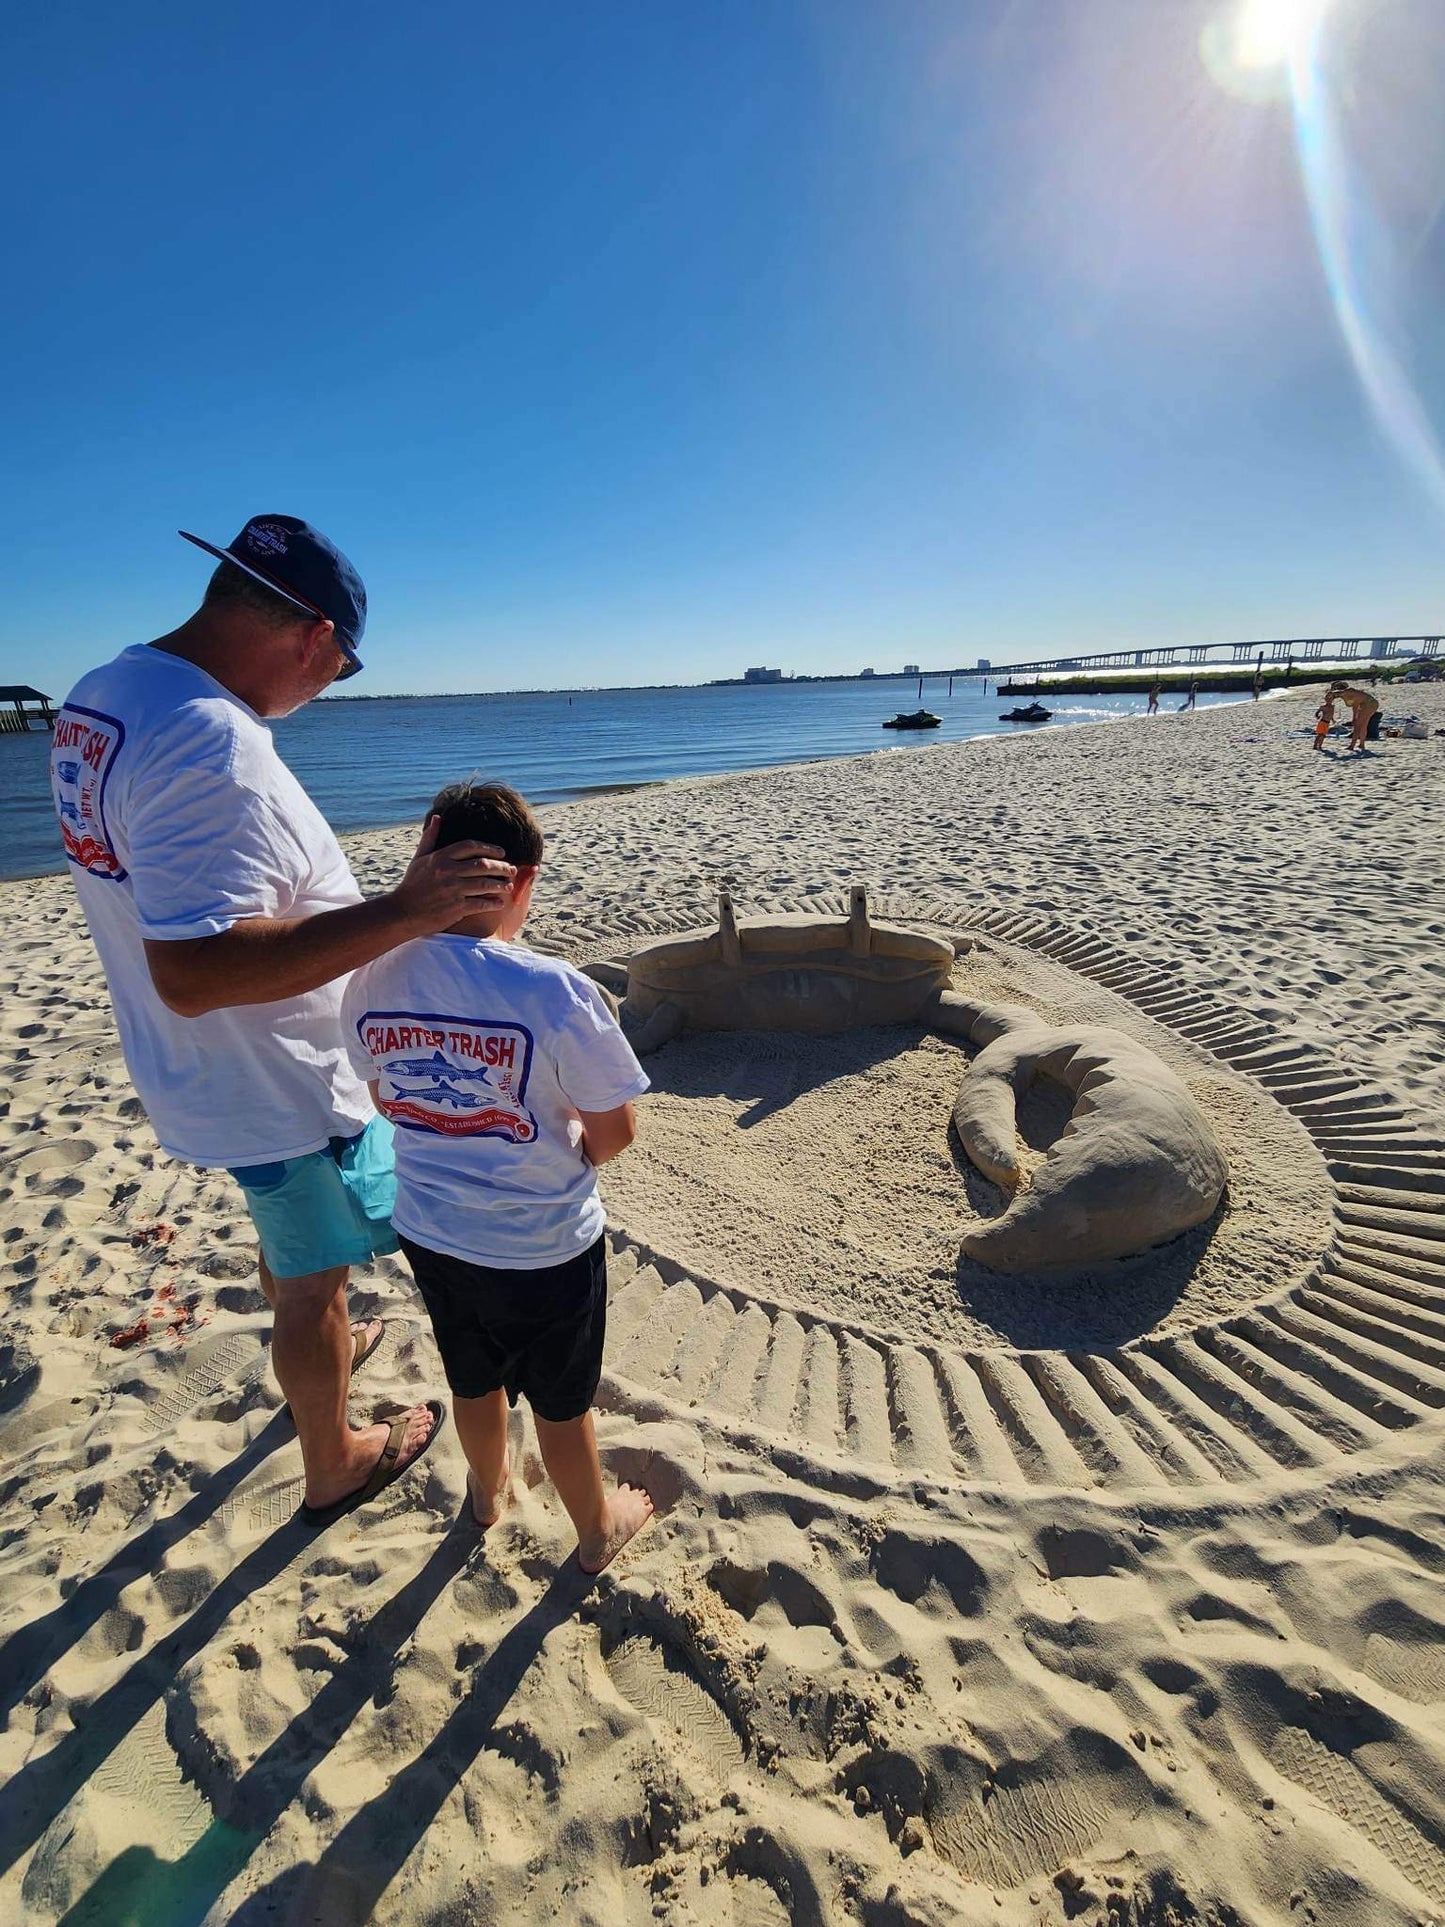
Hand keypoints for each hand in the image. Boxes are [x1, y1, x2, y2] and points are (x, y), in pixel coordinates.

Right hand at [389, 815, 514, 934]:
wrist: (402, 912)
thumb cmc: (412, 885)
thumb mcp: (419, 858)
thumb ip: (430, 837)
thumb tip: (437, 817)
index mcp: (440, 857)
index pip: (471, 846)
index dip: (489, 848)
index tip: (501, 852)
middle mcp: (447, 871)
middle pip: (482, 864)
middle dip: (501, 866)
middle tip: (512, 869)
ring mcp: (452, 890)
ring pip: (484, 883)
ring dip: (500, 884)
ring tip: (509, 886)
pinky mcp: (455, 908)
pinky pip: (480, 903)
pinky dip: (492, 903)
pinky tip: (500, 903)